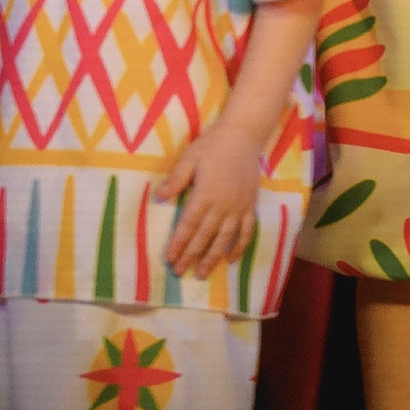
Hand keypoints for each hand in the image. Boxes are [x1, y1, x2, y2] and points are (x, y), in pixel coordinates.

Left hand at [157, 123, 265, 278]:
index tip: (169, 258)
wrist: (244, 136)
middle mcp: (223, 204)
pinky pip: (247, 230)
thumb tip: (159, 197)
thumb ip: (176, 180)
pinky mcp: (250, 205)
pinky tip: (232, 259)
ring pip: (225, 238)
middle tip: (179, 271)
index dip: (179, 243)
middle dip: (191, 255)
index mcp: (206, 194)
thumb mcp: (189, 159)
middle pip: (205, 235)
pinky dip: (240, 246)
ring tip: (202, 273)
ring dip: (213, 257)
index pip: (189, 224)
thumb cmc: (213, 145)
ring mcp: (239, 206)